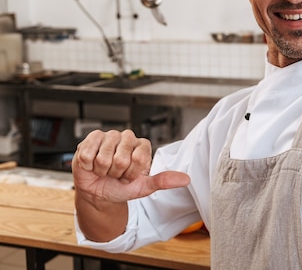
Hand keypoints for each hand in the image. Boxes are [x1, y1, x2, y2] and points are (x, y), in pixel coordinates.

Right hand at [72, 129, 189, 203]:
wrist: (97, 191)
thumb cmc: (120, 186)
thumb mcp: (143, 187)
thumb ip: (163, 181)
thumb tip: (186, 179)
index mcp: (142, 146)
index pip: (140, 159)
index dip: (131, 174)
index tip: (128, 176)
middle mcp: (127, 137)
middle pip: (122, 159)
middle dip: (116, 173)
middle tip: (115, 173)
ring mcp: (109, 135)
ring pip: (105, 158)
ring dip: (102, 170)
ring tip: (104, 169)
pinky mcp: (92, 138)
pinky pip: (89, 155)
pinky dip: (89, 166)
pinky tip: (93, 165)